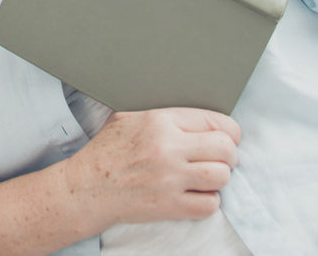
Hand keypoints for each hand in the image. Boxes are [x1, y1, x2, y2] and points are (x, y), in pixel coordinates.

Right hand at [64, 108, 239, 227]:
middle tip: (223, 158)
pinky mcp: (170, 206)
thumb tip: (191, 112)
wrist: (88, 187)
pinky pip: (209, 205)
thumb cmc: (108, 150)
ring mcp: (170, 179)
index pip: (214, 120)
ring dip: (220, 178)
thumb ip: (162, 112)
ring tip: (210, 176)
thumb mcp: (129, 116)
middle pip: (225, 148)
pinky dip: (209, 201)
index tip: (229, 137)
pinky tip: (198, 194)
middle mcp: (168, 148)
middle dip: (230, 154)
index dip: (229, 130)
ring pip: (221, 176)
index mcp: (160, 120)